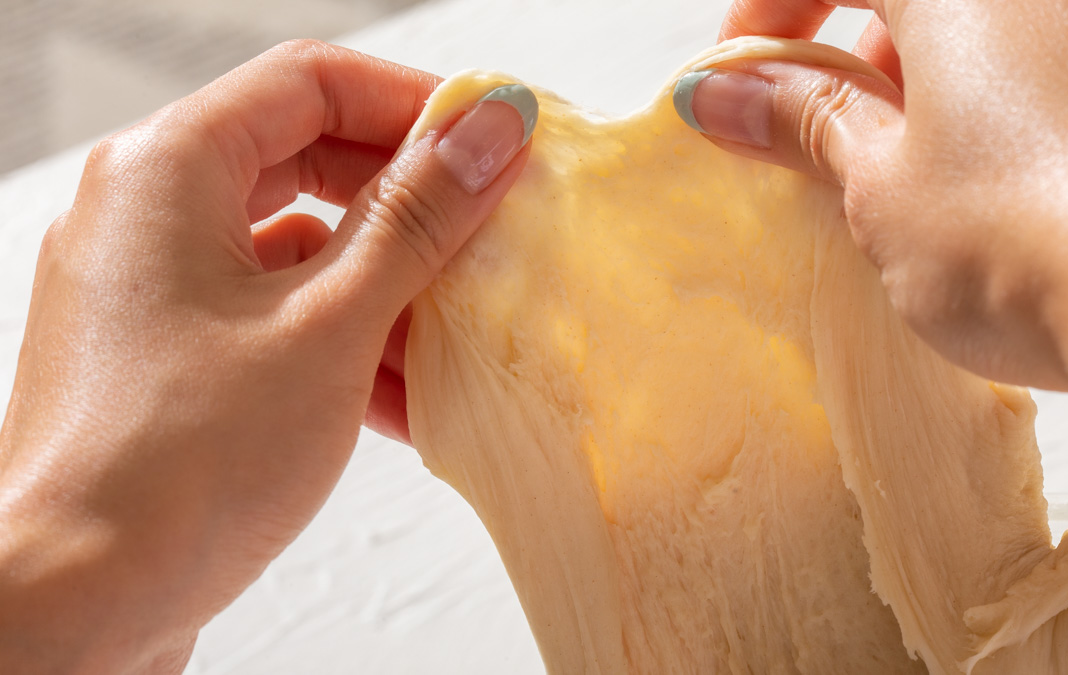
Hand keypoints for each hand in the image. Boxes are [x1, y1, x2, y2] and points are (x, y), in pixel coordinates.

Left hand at [0, 40, 534, 673]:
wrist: (76, 608)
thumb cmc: (181, 463)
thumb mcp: (332, 323)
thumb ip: (418, 216)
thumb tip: (490, 126)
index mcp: (166, 169)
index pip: (311, 82)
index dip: (414, 104)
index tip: (492, 139)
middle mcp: (145, 213)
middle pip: (306, 160)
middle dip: (407, 202)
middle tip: (489, 228)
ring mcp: (152, 289)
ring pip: (296, 248)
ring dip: (384, 284)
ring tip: (458, 329)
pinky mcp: (168, 356)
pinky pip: (273, 315)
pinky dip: (341, 339)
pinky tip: (404, 395)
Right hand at [683, 0, 1067, 391]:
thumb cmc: (1025, 240)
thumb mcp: (878, 184)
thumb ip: (802, 121)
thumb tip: (725, 94)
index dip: (766, 14)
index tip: (739, 76)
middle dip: (841, 50)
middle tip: (809, 127)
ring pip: (976, 21)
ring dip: (912, 76)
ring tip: (892, 166)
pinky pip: (1038, 54)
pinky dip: (983, 93)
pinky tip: (974, 175)